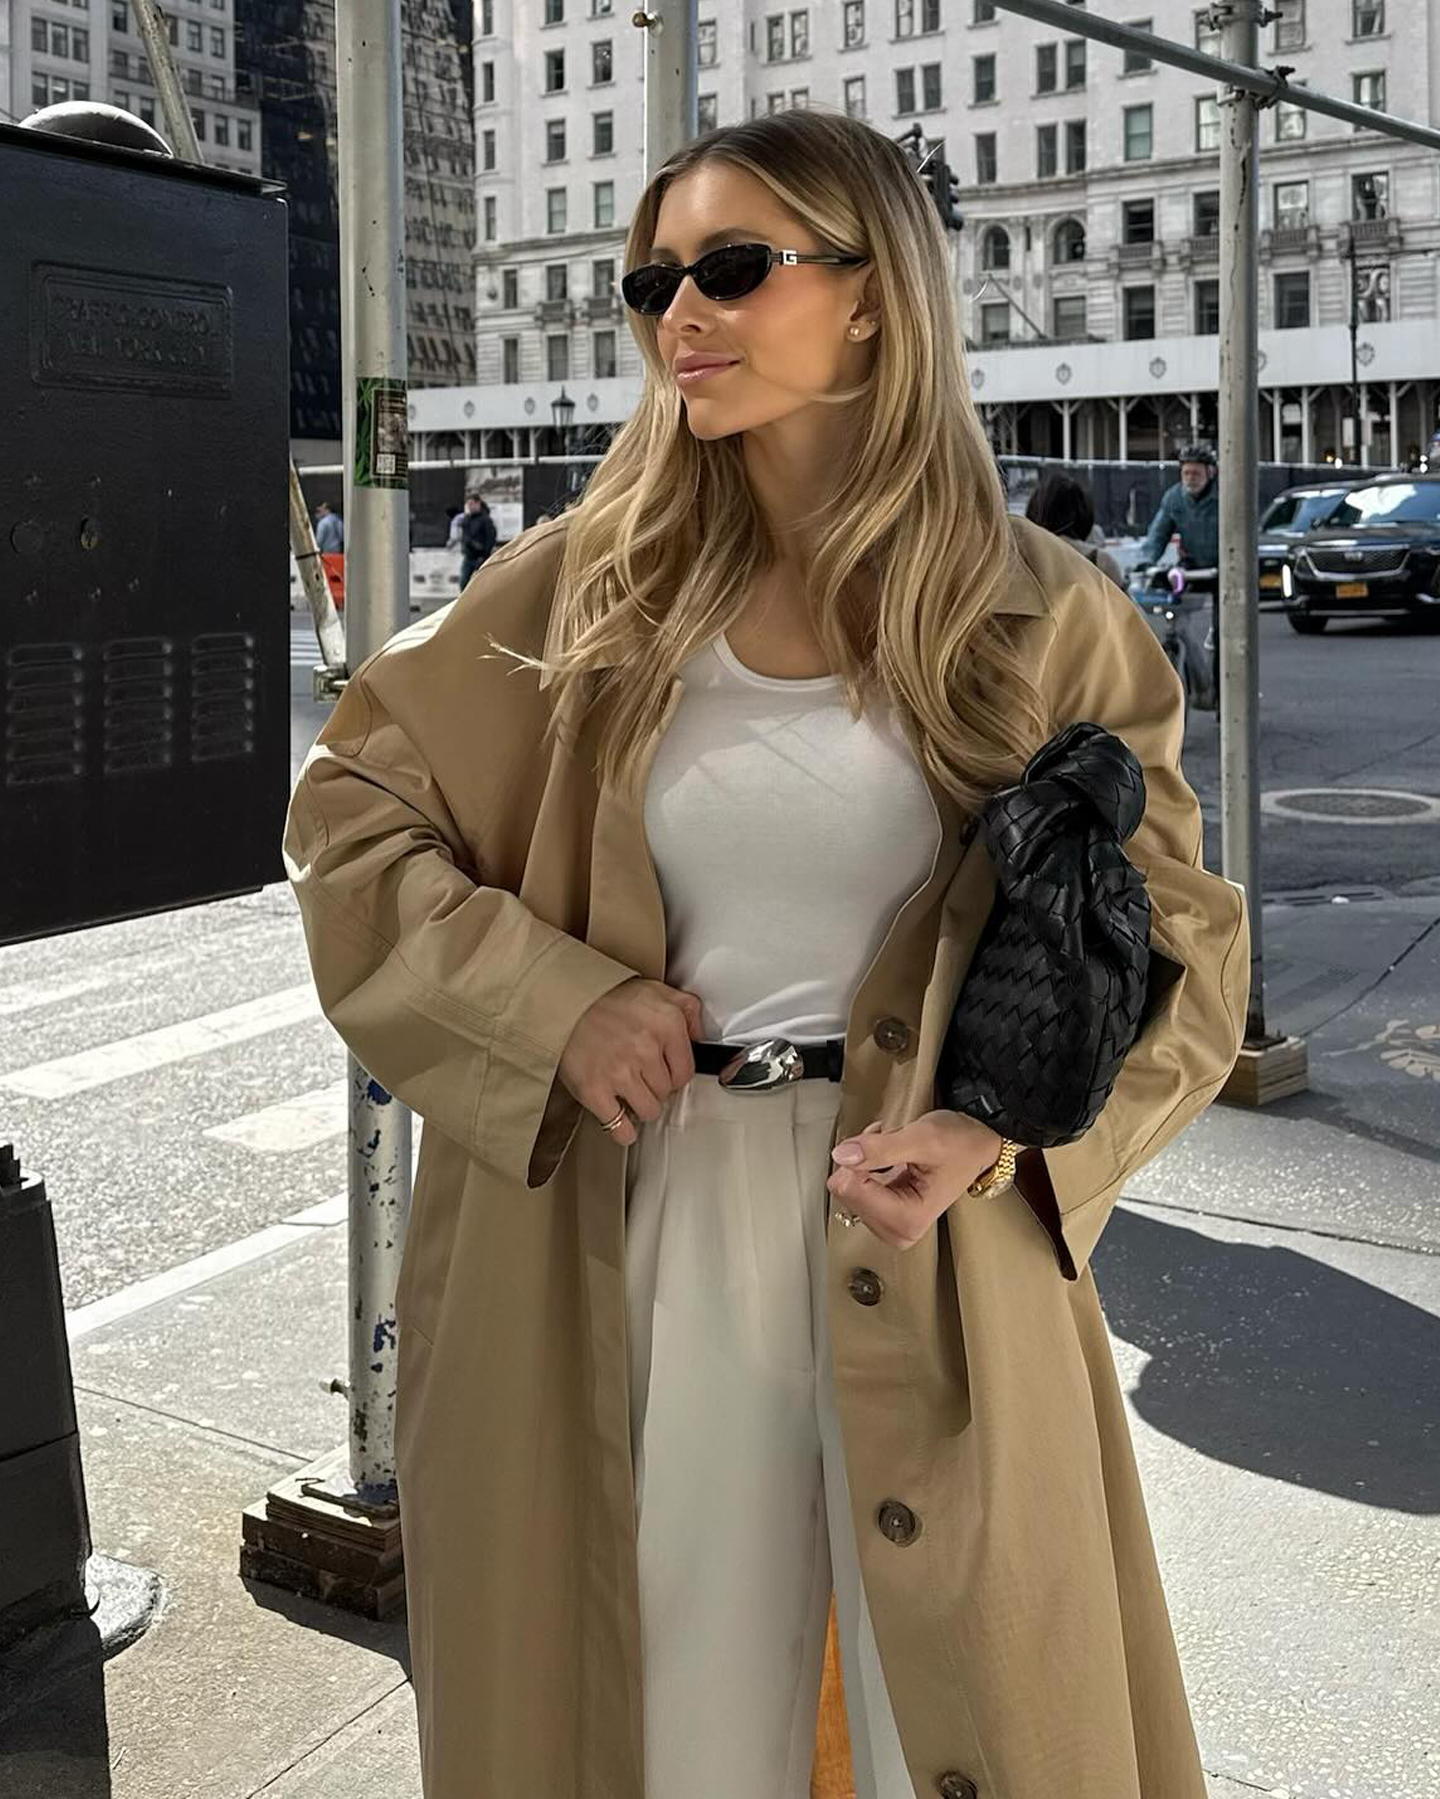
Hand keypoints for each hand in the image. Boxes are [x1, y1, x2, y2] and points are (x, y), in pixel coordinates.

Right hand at [557, 978, 704, 1147]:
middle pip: (667, 1092)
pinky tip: (621, 1120)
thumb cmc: (605, 997)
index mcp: (666, 1024)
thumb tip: (699, 1036)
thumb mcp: (655, 990)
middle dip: (655, 1087)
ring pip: (649, 1111)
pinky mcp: (595, 1091)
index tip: (662, 1072)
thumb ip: (687, 1010)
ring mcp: (620, 1072)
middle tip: (638, 1076)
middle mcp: (647, 1049)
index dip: (674, 1074)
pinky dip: (622, 1130)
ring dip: (640, 1105)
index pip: (686, 1072)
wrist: (561, 1003)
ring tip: (628, 1092)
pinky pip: (620, 1127)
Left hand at [826, 1110, 1003, 1249]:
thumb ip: (880, 1148)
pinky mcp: (886, 1216)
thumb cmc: (960, 1145)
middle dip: (863, 1159)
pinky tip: (890, 1159)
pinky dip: (867, 1166)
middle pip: (845, 1189)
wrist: (977, 1146)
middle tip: (892, 1145)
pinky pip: (855, 1188)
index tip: (884, 1144)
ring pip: (847, 1186)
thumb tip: (843, 1156)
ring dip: (866, 1160)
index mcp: (908, 1219)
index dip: (861, 1157)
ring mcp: (891, 1225)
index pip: (849, 1188)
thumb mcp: (922, 1138)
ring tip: (896, 1151)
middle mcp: (898, 1230)